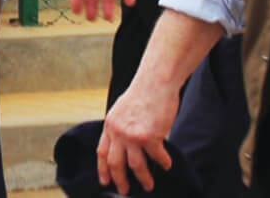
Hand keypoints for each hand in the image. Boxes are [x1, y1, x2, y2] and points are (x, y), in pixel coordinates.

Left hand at [98, 79, 179, 193]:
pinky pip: (157, 157)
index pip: (102, 152)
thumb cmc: (142, 93)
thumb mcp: (121, 110)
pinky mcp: (150, 136)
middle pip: (116, 164)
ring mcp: (133, 135)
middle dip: (120, 180)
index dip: (103, 169)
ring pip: (136, 166)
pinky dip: (163, 163)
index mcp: (110, 125)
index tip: (105, 181)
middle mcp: (118, 132)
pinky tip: (167, 164)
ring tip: (149, 185)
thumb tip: (122, 144)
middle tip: (125, 190)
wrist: (155, 82)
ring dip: (144, 178)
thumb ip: (119, 127)